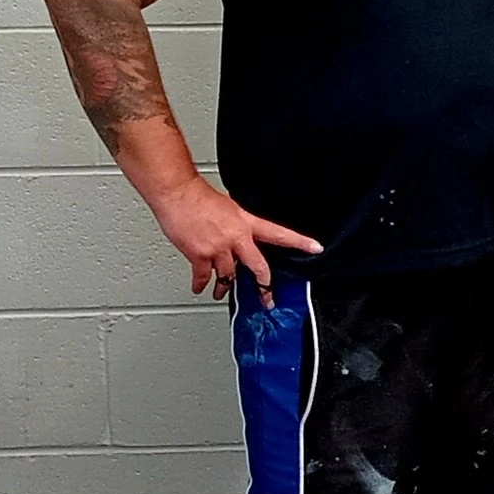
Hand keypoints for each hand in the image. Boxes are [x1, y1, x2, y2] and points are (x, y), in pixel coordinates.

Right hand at [148, 175, 321, 305]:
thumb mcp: (230, 208)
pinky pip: (204, 276)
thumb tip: (240, 235)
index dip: (300, 242)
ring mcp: (218, 249)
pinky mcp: (200, 256)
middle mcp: (236, 238)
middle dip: (264, 285)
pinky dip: (201, 284)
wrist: (178, 194)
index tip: (315, 248)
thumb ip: (237, 224)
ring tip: (222, 293)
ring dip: (225, 287)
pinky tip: (200, 287)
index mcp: (246, 223)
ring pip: (228, 276)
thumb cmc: (199, 197)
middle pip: (257, 266)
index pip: (280, 234)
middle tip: (268, 298)